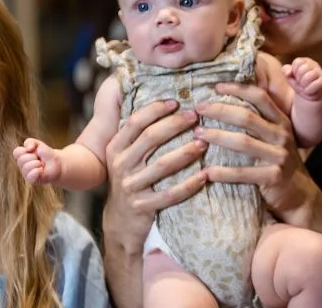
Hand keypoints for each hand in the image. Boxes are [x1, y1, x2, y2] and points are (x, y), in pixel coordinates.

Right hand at [13, 138, 60, 183]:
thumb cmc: (47, 154)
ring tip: (42, 164)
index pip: (17, 152)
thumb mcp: (38, 144)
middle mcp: (22, 165)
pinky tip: (41, 170)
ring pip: (26, 167)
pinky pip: (30, 176)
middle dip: (33, 156)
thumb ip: (30, 142)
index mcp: (21, 156)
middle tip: (40, 159)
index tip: (34, 151)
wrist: (58, 164)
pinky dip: (37, 171)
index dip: (26, 150)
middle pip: (21, 159)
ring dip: (37, 163)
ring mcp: (26, 173)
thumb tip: (28, 149)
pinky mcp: (31, 180)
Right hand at [102, 100, 206, 254]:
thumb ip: (141, 133)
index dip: (156, 109)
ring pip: (162, 165)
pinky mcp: (143, 207)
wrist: (121, 220)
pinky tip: (206, 176)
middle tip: (196, 116)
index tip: (177, 101)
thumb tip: (171, 101)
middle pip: (150, 138)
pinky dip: (189, 185)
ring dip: (185, 152)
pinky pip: (170, 194)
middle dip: (175, 125)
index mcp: (115, 148)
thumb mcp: (127, 154)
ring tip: (204, 143)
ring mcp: (131, 187)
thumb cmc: (133, 177)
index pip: (135, 122)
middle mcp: (120, 165)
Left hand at [195, 83, 316, 223]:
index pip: (260, 97)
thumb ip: (258, 122)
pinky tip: (207, 171)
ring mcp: (279, 156)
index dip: (238, 89)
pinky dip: (223, 172)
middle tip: (198, 109)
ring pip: (243, 142)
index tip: (216, 87)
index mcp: (281, 121)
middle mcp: (282, 135)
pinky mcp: (274, 177)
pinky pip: (243, 173)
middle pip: (247, 117)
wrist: (297, 194)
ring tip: (197, 134)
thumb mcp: (274, 138)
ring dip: (217, 136)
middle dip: (219, 110)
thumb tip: (225, 101)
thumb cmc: (277, 162)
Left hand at [283, 57, 321, 101]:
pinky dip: (308, 90)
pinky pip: (314, 85)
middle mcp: (314, 65)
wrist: (310, 94)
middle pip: (302, 69)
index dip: (294, 71)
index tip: (296, 76)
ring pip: (308, 77)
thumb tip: (288, 73)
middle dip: (299, 79)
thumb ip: (286, 71)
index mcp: (305, 61)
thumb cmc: (299, 83)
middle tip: (301, 82)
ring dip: (303, 85)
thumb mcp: (290, 76)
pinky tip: (309, 91)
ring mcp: (320, 73)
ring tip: (305, 86)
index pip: (297, 62)